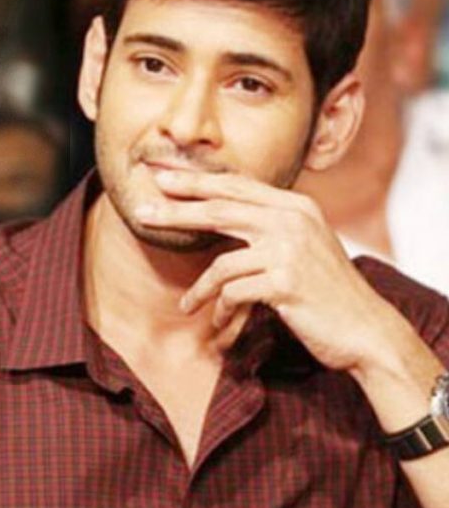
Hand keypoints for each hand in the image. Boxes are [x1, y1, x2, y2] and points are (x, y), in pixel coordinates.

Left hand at [135, 169, 399, 372]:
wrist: (365, 329)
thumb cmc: (326, 291)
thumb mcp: (302, 246)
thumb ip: (268, 226)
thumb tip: (218, 216)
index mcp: (296, 205)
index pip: (235, 186)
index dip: (195, 181)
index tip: (161, 178)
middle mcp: (293, 220)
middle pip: (218, 209)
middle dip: (175, 211)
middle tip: (142, 211)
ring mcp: (290, 250)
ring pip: (220, 262)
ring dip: (198, 290)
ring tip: (187, 306)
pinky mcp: (285, 282)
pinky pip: (232, 293)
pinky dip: (220, 309)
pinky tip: (219, 322)